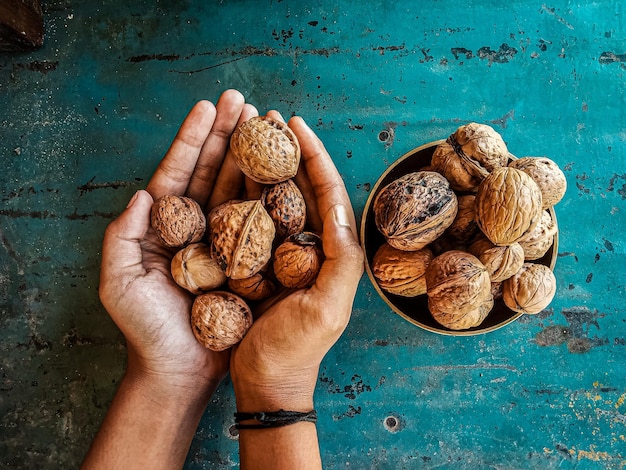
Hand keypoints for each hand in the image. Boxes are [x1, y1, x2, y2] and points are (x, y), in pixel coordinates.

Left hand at [99, 89, 256, 397]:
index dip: (193, 138)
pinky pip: (258, 223)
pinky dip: (268, 196)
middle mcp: (196, 226)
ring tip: (265, 124)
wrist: (178, 371)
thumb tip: (143, 193)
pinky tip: (281, 172)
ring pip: (237, 189)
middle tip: (244, 102)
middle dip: (227, 135)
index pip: (178, 171)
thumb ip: (123, 236)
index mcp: (163, 226)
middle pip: (211, 171)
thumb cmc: (144, 330)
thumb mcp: (118, 283)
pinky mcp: (245, 260)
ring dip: (250, 156)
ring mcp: (222, 241)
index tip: (208, 106)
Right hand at [230, 114, 364, 411]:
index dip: (314, 155)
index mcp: (332, 251)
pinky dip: (242, 193)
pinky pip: (249, 219)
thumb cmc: (297, 349)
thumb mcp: (328, 307)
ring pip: (273, 197)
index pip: (328, 191)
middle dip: (287, 149)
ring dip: (263, 164)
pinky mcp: (255, 262)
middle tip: (267, 116)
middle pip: (300, 187)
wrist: (266, 381)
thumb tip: (335, 203)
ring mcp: (281, 252)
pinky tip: (229, 172)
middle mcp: (309, 245)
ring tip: (248, 132)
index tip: (296, 123)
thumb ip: (340, 257)